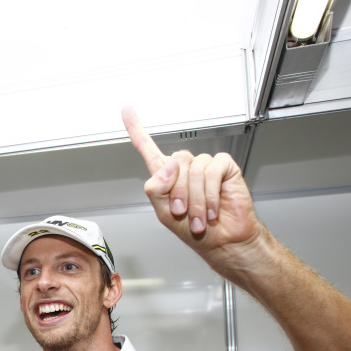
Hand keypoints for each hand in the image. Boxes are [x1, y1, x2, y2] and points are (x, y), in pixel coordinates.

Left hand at [122, 107, 260, 263]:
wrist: (221, 240)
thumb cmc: (192, 230)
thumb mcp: (164, 212)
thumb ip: (157, 188)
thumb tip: (168, 165)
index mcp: (166, 177)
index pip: (148, 148)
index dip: (136, 130)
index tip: (126, 110)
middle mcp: (184, 168)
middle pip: (175, 162)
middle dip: (178, 192)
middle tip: (183, 212)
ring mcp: (204, 165)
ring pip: (195, 169)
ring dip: (196, 199)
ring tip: (199, 217)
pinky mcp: (224, 167)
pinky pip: (213, 170)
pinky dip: (211, 193)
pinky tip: (213, 208)